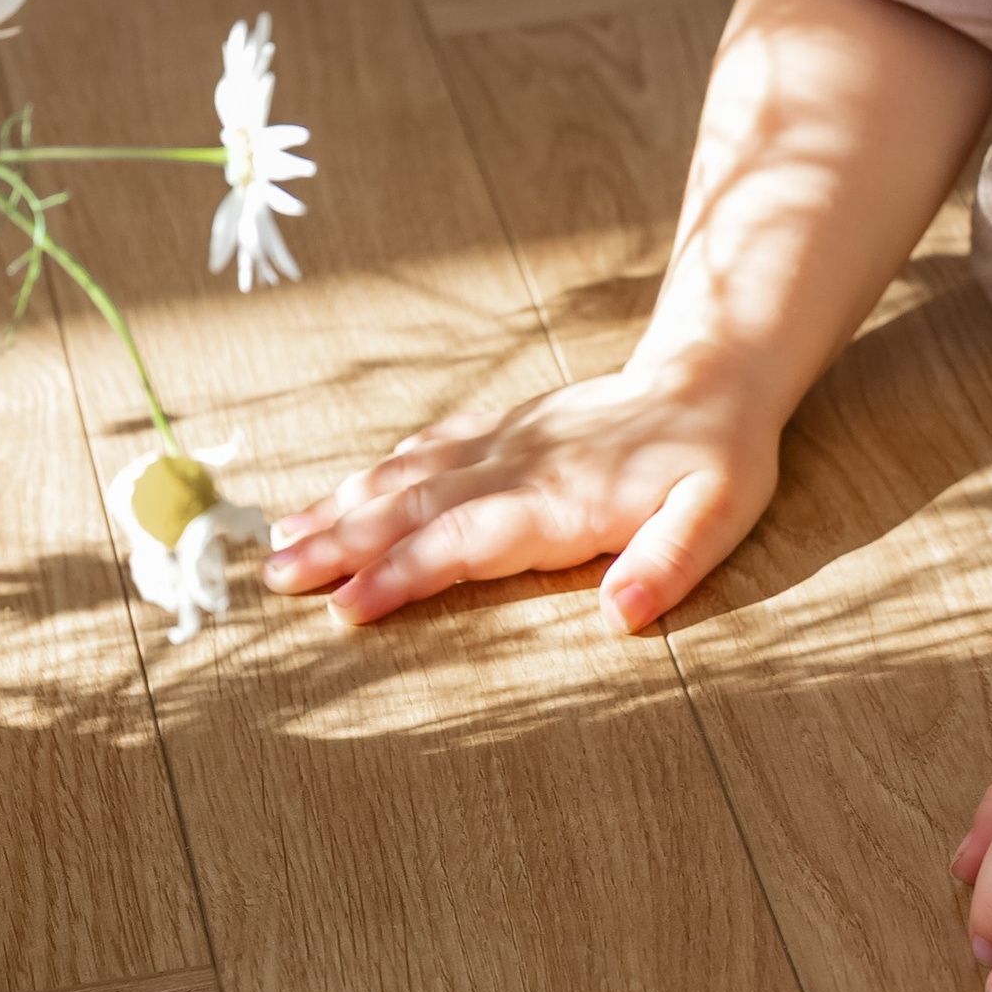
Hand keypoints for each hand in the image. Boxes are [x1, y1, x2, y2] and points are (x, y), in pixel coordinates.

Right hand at [262, 354, 779, 630]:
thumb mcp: (717, 515)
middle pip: (414, 508)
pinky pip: (429, 450)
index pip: (464, 541)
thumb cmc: (718, 458)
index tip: (346, 605)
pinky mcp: (507, 430)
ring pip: (408, 477)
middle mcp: (518, 468)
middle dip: (341, 544)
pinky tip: (340, 493)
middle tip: (273, 578)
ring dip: (343, 509)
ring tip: (279, 540)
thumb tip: (623, 617)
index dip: (404, 573)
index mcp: (560, 500)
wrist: (714, 374)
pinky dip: (377, 474)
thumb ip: (669, 564)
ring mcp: (506, 444)